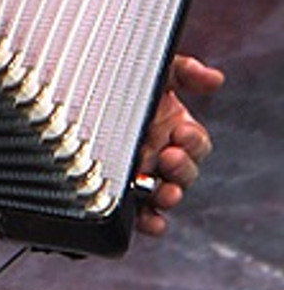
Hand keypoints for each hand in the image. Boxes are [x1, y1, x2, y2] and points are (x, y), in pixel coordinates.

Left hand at [133, 53, 223, 237]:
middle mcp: (160, 154)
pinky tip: (149, 221)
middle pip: (184, 173)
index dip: (193, 141)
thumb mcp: (150, 67)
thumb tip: (215, 79)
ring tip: (165, 193)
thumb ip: (182, 70)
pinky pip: (141, 215)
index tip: (180, 133)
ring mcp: (142, 176)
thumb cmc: (115, 78)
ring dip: (170, 197)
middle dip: (181, 169)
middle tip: (168, 158)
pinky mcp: (123, 194)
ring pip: (166, 195)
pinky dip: (149, 221)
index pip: (195, 142)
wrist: (74, 88)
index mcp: (172, 128)